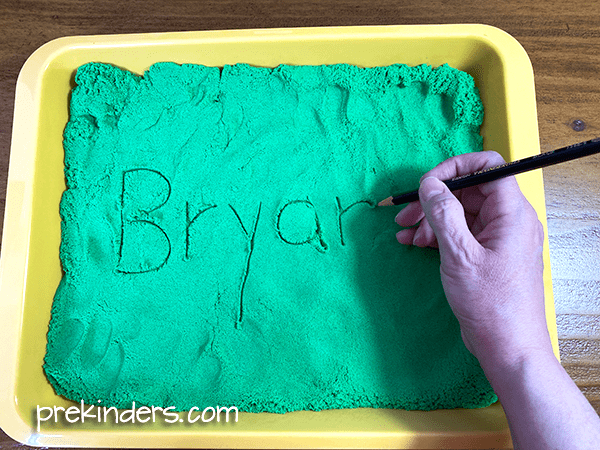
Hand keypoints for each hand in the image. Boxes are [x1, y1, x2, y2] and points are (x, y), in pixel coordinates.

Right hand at [395, 151, 553, 380]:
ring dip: (430, 219)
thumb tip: (429, 184)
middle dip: (433, 199)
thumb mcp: (459, 255)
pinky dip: (436, 235)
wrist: (506, 346)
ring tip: (404, 234)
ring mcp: (497, 238)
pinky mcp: (486, 255)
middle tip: (404, 215)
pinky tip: (413, 243)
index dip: (455, 168)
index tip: (427, 183)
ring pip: (460, 213)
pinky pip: (460, 233)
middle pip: (468, 191)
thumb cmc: (490, 302)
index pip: (488, 167)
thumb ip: (443, 213)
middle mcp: (507, 220)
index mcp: (511, 213)